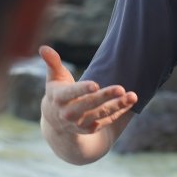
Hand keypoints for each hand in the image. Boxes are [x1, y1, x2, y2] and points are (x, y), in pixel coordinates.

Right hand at [38, 46, 137, 163]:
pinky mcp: (90, 129)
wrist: (55, 122)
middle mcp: (68, 113)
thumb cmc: (57, 92)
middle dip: (105, 97)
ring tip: (133, 96)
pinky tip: (130, 102)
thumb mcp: (53, 78)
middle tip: (121, 88)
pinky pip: (106, 120)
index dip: (82, 89)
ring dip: (117, 105)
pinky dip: (119, 111)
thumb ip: (52, 63)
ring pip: (100, 114)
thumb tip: (43, 47)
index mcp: (58, 98)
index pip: (71, 93)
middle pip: (89, 104)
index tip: (95, 85)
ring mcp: (79, 123)